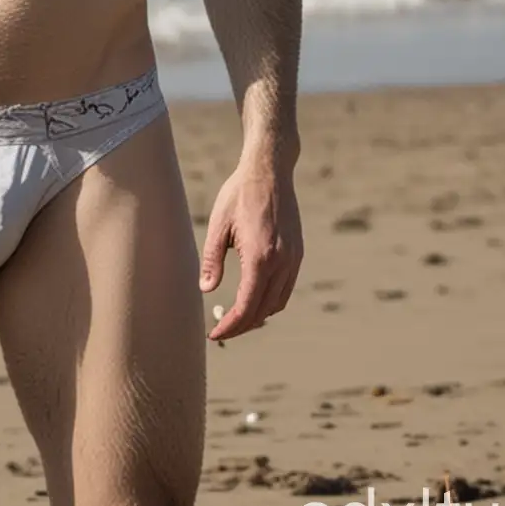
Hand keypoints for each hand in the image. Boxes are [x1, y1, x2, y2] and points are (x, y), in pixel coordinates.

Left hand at [199, 152, 302, 340]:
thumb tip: (206, 290)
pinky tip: (254, 298)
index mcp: (260, 257)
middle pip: (263, 311)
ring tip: (235, 318)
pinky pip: (286, 288)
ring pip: (277, 303)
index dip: (230, 327)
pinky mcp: (298, 253)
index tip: (214, 335)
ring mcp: (293, 259)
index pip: (246, 306)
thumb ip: (213, 260)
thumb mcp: (219, 224)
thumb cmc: (239, 194)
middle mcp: (282, 262)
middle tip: (220, 331)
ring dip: (257, 316)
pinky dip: (270, 301)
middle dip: (242, 326)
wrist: (269, 171)